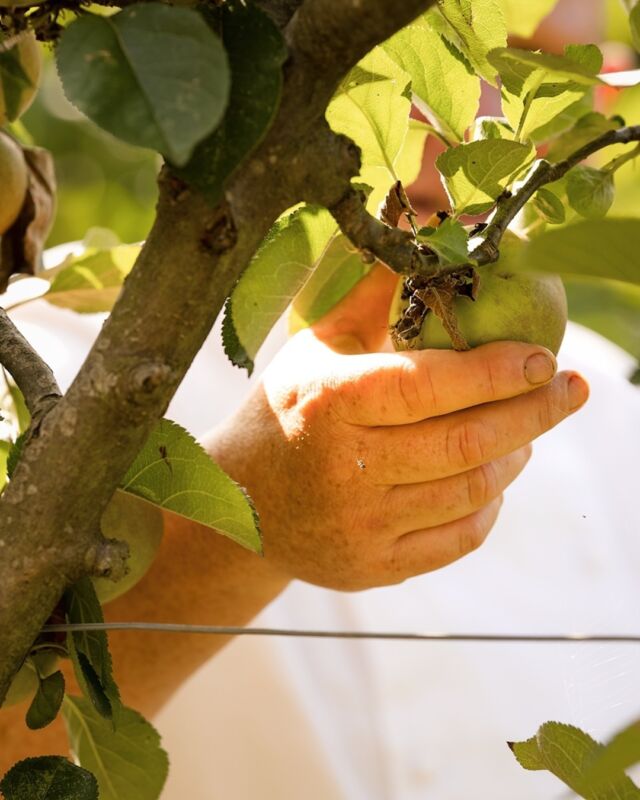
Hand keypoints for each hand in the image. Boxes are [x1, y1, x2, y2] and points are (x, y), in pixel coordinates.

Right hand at [206, 265, 588, 589]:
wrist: (239, 501)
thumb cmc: (286, 410)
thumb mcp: (315, 347)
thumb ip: (372, 298)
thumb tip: (427, 237)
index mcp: (331, 401)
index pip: (429, 386)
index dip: (496, 371)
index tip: (544, 357)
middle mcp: (347, 467)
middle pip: (466, 443)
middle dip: (535, 413)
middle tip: (572, 390)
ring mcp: (362, 524)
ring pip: (470, 491)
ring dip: (516, 455)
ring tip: (528, 430)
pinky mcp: (373, 567)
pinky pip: (458, 539)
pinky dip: (490, 506)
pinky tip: (494, 478)